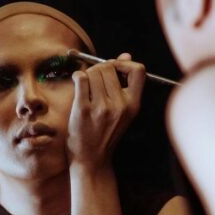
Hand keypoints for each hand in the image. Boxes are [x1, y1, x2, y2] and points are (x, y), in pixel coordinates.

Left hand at [68, 52, 145, 168]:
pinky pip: (80, 79)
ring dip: (87, 74)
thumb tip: (126, 56)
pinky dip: (77, 76)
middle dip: (99, 68)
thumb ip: (125, 82)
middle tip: (93, 79)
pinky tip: (77, 82)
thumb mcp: (123, 110)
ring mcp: (102, 108)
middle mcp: (120, 106)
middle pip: (109, 68)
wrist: (92, 159)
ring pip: (93, 72)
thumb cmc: (106, 132)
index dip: (124, 64)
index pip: (138, 71)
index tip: (115, 69)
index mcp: (133, 104)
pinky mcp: (83, 110)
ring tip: (85, 85)